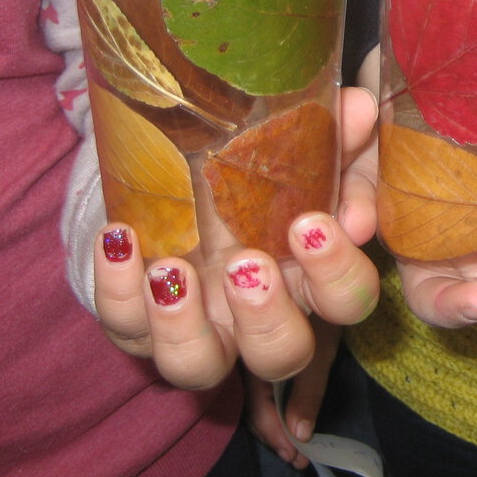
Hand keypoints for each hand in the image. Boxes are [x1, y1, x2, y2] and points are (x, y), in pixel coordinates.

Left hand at [93, 86, 380, 389]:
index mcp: (308, 277)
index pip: (346, 302)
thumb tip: (359, 110)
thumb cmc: (260, 167)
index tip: (313, 227)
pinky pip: (123, 327)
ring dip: (183, 328)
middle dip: (265, 318)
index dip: (337, 276)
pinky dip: (118, 290)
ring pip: (195, 367)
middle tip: (244, 263)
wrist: (180, 167)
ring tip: (169, 270)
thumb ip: (335, 133)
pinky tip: (121, 239)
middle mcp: (256, 315)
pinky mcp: (137, 319)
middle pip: (279, 355)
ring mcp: (195, 325)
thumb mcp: (305, 146)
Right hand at [245, 316, 342, 468]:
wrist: (324, 276)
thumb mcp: (321, 349)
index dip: (274, 433)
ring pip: (256, 397)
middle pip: (252, 405)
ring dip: (274, 423)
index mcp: (252, 355)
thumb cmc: (324, 307)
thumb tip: (300, 434)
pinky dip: (276, 406)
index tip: (294, 456)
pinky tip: (289, 419)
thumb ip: (308, 389)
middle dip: (273, 433)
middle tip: (296, 458)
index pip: (257, 406)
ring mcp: (251, 354)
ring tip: (294, 447)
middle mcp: (244, 356)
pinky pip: (262, 385)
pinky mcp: (264, 351)